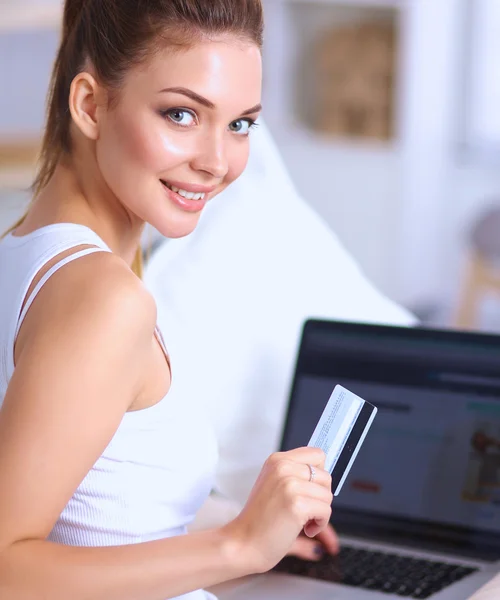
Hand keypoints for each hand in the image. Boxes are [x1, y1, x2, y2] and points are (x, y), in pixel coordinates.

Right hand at [222, 447, 332, 574]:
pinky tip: (303, 529)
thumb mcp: (274, 485)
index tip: (311, 490)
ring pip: (328, 495)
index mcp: (277, 460)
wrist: (242, 543)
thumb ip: (296, 475)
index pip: (317, 454)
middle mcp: (283, 467)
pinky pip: (326, 511)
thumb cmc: (259, 520)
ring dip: (320, 512)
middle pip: (326, 476)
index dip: (318, 476)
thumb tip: (326, 477)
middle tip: (305, 509)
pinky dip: (320, 525)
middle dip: (320, 496)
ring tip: (301, 520)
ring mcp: (289, 484)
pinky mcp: (297, 504)